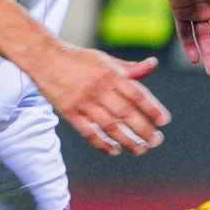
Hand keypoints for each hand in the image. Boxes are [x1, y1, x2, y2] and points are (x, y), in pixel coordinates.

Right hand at [28, 42, 171, 155]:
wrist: (45, 58)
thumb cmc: (78, 59)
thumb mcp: (105, 59)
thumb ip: (129, 68)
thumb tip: (153, 65)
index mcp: (110, 74)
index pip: (136, 94)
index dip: (152, 108)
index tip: (164, 121)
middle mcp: (99, 89)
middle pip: (125, 113)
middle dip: (143, 129)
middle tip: (156, 141)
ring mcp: (83, 102)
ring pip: (109, 126)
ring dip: (126, 140)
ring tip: (140, 150)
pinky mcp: (69, 112)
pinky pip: (88, 132)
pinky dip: (101, 143)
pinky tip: (113, 150)